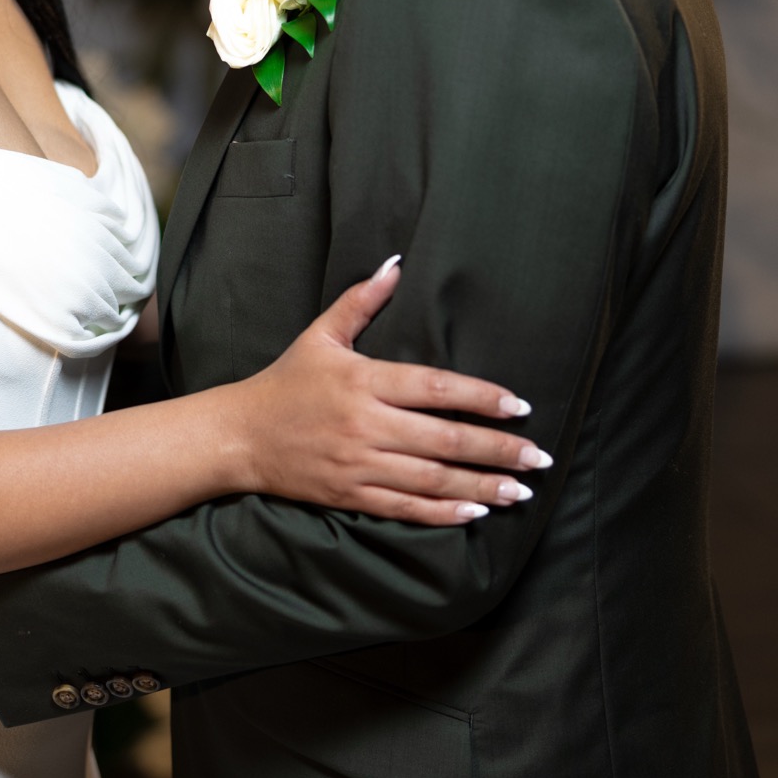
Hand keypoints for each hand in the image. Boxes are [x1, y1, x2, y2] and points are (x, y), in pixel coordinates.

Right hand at [235, 257, 549, 524]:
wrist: (238, 436)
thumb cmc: (285, 382)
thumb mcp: (320, 335)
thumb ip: (360, 302)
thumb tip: (394, 264)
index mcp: (363, 381)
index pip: (435, 387)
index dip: (480, 396)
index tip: (518, 406)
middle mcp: (365, 424)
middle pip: (444, 438)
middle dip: (498, 449)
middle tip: (539, 457)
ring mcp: (358, 464)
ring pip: (432, 479)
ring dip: (482, 486)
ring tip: (521, 490)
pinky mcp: (350, 494)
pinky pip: (405, 508)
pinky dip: (443, 513)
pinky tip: (476, 512)